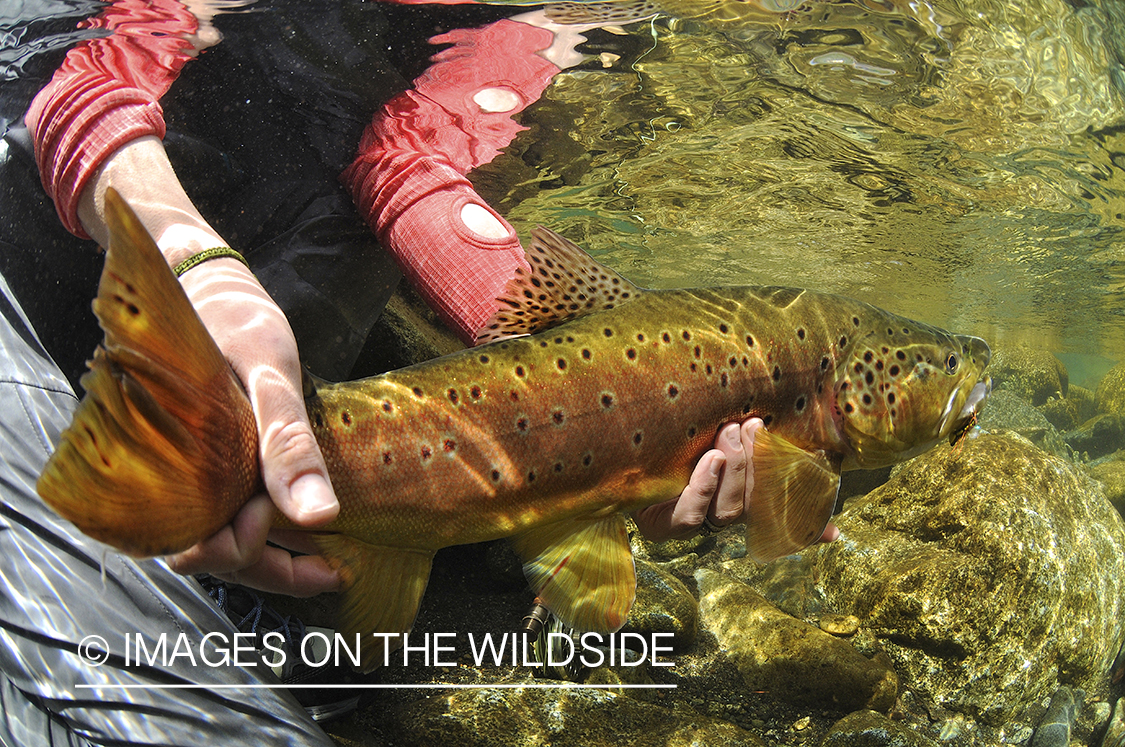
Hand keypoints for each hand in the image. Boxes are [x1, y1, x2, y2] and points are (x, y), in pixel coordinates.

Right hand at [164, 257, 340, 596]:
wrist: (201, 284)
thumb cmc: (229, 322)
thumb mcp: (268, 375)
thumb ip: (287, 443)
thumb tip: (319, 516)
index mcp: (174, 471)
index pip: (204, 552)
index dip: (250, 555)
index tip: (294, 527)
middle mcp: (172, 483)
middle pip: (216, 555)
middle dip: (276, 569)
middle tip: (335, 566)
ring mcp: (187, 475)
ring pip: (223, 539)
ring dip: (274, 554)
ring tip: (331, 555)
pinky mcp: (204, 463)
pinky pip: (228, 510)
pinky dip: (267, 526)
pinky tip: (305, 520)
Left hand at [633, 418, 839, 544]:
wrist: (604, 438)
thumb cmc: (666, 426)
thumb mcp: (704, 425)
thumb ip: (742, 428)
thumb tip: (789, 442)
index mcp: (734, 495)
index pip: (778, 514)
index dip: (808, 526)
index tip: (833, 530)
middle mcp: (716, 514)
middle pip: (754, 506)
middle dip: (759, 466)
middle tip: (751, 426)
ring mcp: (690, 520)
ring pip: (728, 511)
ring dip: (735, 471)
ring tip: (728, 432)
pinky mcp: (661, 525)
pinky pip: (690, 515)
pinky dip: (703, 488)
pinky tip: (709, 462)